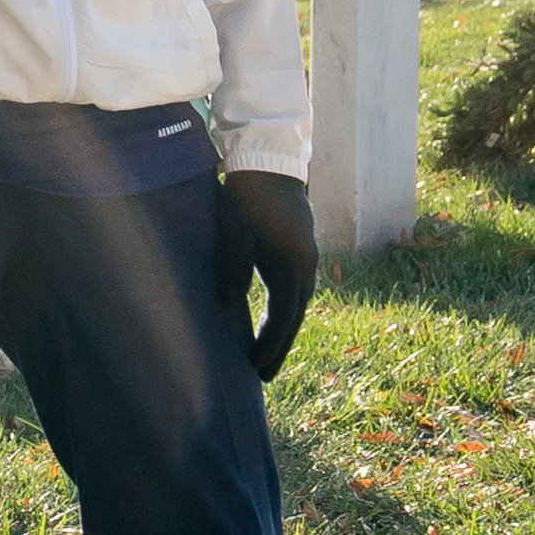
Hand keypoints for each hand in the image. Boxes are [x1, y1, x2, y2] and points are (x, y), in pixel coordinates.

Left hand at [211, 164, 317, 381]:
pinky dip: (282, 310)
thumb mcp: (234, 231)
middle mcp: (307, 264)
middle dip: (279, 346)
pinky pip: (293, 289)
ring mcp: (306, 256)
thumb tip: (227, 305)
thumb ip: (233, 267)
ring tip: (265, 355)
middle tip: (263, 375)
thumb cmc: (247, 194)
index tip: (255, 368)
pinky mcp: (297, 248)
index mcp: (294, 263)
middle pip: (294, 316)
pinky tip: (268, 320)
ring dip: (281, 330)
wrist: (269, 159)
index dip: (270, 345)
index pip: (284, 316)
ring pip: (296, 304)